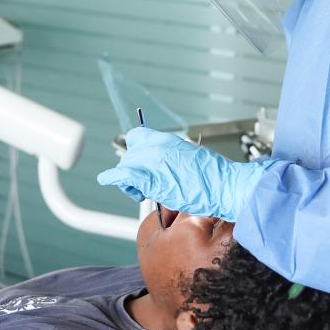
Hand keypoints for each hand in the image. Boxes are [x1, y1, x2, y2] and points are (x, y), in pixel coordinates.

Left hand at [96, 126, 268, 220]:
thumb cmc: (214, 177)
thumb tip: (164, 168)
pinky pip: (122, 175)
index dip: (134, 151)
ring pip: (125, 166)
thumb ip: (172, 159)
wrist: (223, 185)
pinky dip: (112, 178)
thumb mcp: (191, 158)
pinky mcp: (149, 178)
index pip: (137, 137)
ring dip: (128, 180)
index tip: (137, 162)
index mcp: (167, 140)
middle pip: (129, 154)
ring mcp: (152, 161)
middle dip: (132, 169)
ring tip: (142, 192)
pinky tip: (105, 179)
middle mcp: (156, 147)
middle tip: (143, 186)